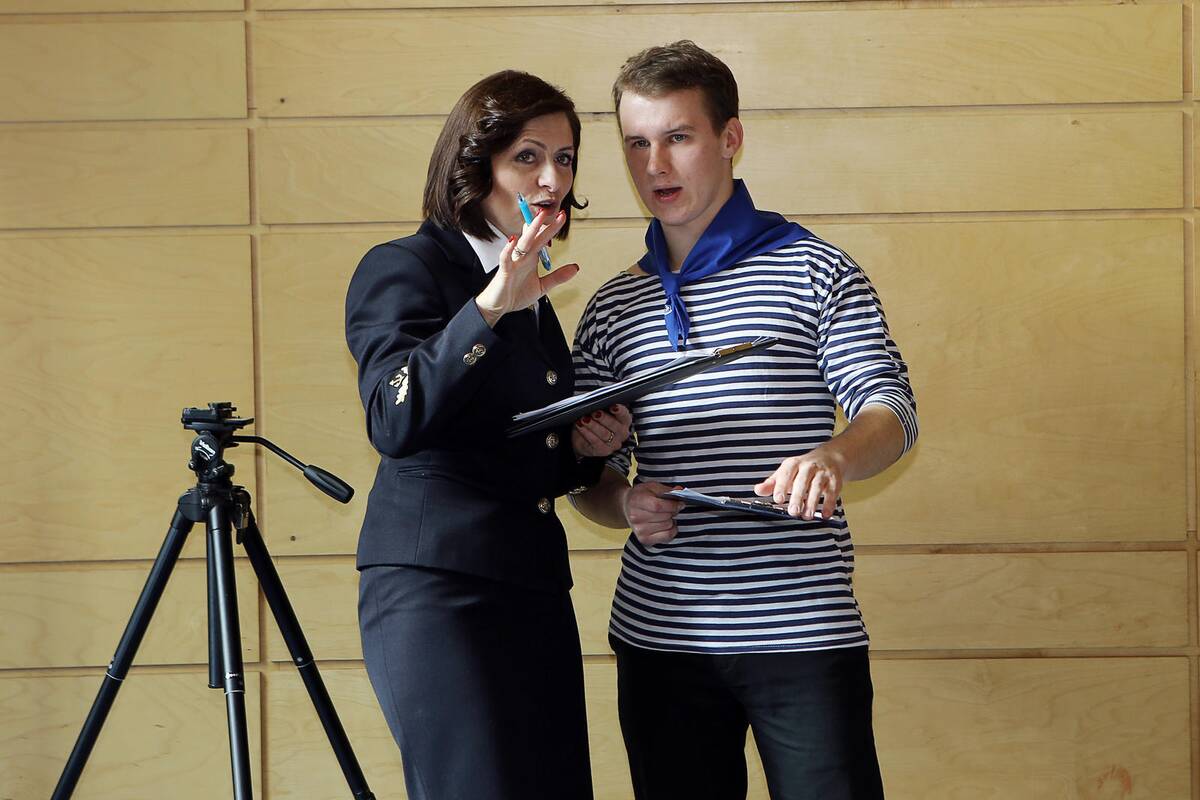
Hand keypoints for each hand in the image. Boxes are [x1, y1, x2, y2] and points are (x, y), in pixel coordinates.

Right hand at [475, 209, 578, 325]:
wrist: (499, 306)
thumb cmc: (516, 294)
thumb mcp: (542, 286)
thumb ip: (558, 276)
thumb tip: (575, 268)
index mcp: (532, 258)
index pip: (542, 239)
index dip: (552, 228)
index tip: (562, 216)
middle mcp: (523, 257)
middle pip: (535, 237)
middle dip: (544, 223)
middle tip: (555, 210)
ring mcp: (513, 262)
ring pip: (523, 243)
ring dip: (531, 230)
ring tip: (538, 217)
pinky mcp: (504, 271)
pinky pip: (506, 258)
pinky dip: (509, 249)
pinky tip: (513, 240)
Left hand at [572, 405, 632, 456]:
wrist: (582, 437)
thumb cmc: (594, 420)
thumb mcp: (598, 410)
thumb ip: (601, 405)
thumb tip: (597, 399)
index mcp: (624, 421)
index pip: (625, 415)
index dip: (620, 411)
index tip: (612, 406)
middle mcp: (622, 433)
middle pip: (615, 425)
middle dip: (604, 418)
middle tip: (594, 412)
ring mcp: (614, 444)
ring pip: (605, 434)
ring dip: (593, 425)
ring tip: (583, 418)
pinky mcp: (604, 451)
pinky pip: (596, 442)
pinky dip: (587, 433)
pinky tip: (580, 426)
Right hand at [622, 481, 683, 545]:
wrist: (626, 507)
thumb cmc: (640, 496)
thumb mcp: (651, 487)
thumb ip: (666, 490)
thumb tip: (680, 491)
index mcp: (636, 501)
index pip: (658, 506)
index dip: (672, 505)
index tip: (679, 503)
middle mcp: (636, 517)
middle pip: (664, 516)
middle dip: (672, 511)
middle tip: (669, 507)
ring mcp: (640, 530)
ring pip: (668, 525)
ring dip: (670, 520)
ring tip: (664, 515)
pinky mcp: (645, 539)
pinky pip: (667, 535)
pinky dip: (671, 529)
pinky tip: (665, 523)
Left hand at [754, 448, 846, 519]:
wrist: (829, 457)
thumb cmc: (803, 468)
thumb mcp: (786, 472)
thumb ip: (772, 483)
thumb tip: (758, 490)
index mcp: (793, 464)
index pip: (786, 474)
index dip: (781, 486)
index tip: (778, 499)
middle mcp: (808, 466)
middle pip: (802, 481)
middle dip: (797, 497)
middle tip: (793, 511)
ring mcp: (822, 473)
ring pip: (817, 487)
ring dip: (812, 502)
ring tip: (806, 515)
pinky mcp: (834, 480)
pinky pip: (832, 492)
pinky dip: (829, 504)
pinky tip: (824, 514)